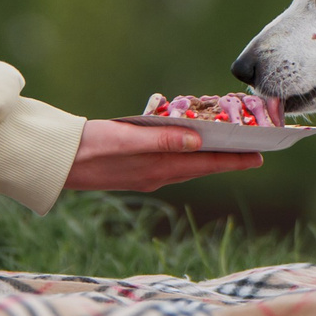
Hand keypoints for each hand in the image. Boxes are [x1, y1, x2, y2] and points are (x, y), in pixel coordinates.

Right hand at [62, 118, 263, 192]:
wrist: (55, 161)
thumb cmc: (87, 147)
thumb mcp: (124, 140)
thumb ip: (162, 140)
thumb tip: (198, 141)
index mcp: (156, 168)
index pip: (205, 164)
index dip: (233, 160)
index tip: (260, 156)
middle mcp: (155, 174)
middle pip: (200, 166)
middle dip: (228, 159)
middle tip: (255, 151)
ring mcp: (145, 174)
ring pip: (187, 165)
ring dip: (209, 157)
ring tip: (230, 147)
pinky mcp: (135, 169)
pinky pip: (171, 162)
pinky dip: (187, 154)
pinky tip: (190, 145)